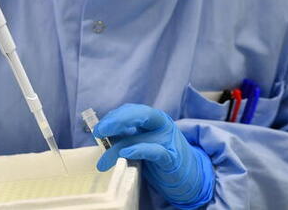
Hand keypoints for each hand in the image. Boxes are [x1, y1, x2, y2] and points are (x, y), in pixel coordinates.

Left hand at [94, 104, 214, 208]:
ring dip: (117, 149)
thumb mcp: (144, 141)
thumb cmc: (161, 156)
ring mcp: (168, 140)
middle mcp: (162, 125)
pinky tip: (126, 153)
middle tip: (98, 132)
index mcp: (154, 119)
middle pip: (139, 115)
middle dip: (116, 121)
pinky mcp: (171, 158)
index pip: (132, 110)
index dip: (114, 116)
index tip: (99, 128)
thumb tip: (102, 133)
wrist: (189, 176)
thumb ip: (127, 134)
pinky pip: (155, 151)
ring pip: (140, 138)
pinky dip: (139, 150)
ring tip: (103, 162)